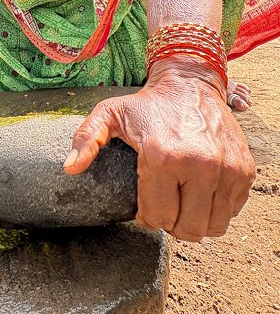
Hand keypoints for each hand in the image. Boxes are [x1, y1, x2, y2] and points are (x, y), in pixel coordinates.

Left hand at [64, 63, 254, 240]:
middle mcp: (200, 165)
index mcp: (163, 157)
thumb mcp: (109, 114)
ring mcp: (227, 169)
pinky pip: (232, 211)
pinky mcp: (244, 170)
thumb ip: (86, 139)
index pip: (158, 217)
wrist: (191, 86)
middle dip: (172, 224)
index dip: (147, 218)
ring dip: (196, 222)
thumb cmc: (147, 105)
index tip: (144, 208)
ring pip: (213, 226)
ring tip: (182, 205)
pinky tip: (201, 195)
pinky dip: (216, 211)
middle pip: (188, 228)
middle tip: (164, 208)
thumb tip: (69, 168)